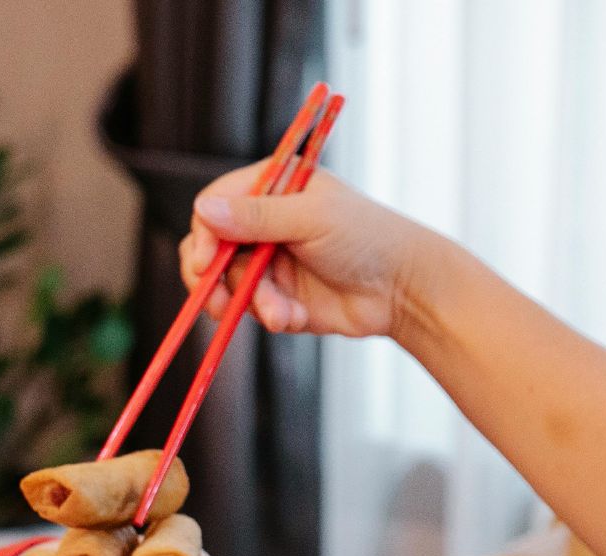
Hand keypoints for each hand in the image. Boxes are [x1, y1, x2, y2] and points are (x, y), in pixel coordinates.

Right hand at [180, 166, 439, 338]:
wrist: (402, 290)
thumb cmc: (367, 238)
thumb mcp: (311, 219)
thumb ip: (256, 216)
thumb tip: (203, 210)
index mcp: (275, 187)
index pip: (218, 203)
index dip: (204, 232)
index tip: (205, 263)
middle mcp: (266, 221)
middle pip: (211, 246)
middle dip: (213, 278)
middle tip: (215, 303)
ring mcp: (269, 260)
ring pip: (229, 283)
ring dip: (253, 302)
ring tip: (281, 313)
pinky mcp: (276, 295)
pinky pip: (251, 309)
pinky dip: (270, 315)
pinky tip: (295, 317)